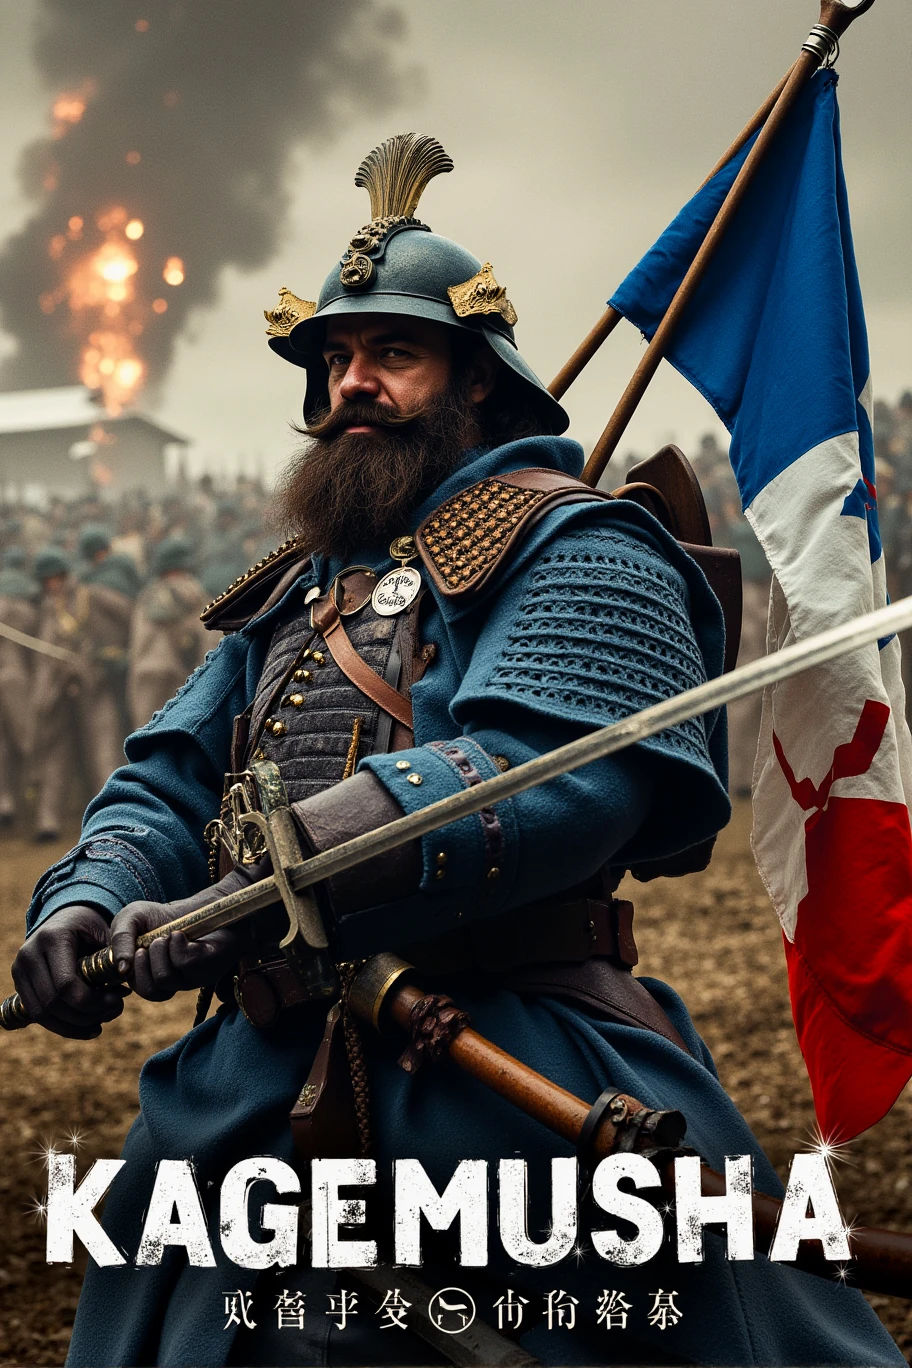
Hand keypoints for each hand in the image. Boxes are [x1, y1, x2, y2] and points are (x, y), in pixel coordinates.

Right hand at [11, 905, 127, 1038]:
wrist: (68, 917)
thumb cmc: (93, 928)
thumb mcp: (107, 934)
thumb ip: (113, 959)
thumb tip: (124, 990)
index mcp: (53, 937)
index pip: (66, 983)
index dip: (92, 1001)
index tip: (117, 1003)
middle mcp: (30, 953)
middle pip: (53, 1002)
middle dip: (86, 1015)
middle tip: (114, 1013)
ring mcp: (20, 969)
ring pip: (42, 1013)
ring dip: (73, 1026)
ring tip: (101, 1025)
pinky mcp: (19, 982)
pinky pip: (37, 1013)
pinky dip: (62, 1026)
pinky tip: (86, 1028)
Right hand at [110, 899, 242, 1002]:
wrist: (201, 903)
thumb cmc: (164, 915)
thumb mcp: (132, 918)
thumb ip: (119, 939)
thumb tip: (122, 969)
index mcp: (154, 976)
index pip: (142, 991)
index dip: (134, 971)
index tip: (137, 949)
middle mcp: (175, 980)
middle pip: (152, 991)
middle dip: (145, 963)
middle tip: (152, 942)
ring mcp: (193, 976)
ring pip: (166, 979)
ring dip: (160, 951)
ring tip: (167, 936)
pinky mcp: (210, 965)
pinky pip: (186, 963)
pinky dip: (177, 945)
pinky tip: (180, 935)